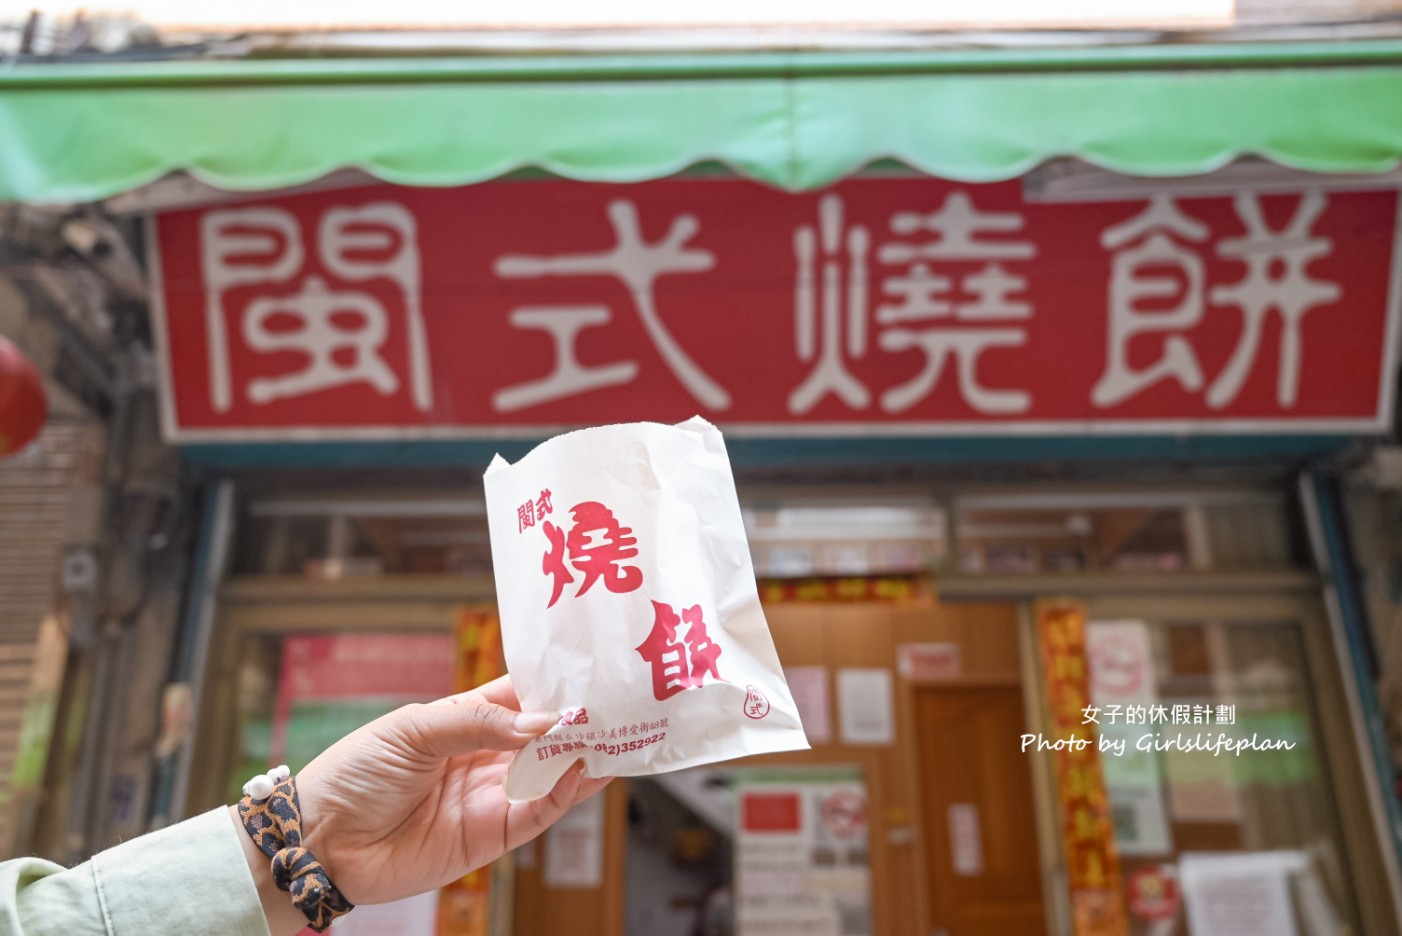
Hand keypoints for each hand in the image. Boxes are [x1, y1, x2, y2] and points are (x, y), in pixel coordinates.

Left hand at [232, 676, 609, 933]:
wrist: (320, 840)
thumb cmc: (354, 773)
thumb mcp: (413, 728)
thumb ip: (478, 721)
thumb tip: (541, 722)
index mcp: (464, 719)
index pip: (521, 696)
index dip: (553, 685)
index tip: (589, 670)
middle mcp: (484, 756)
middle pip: (545, 735)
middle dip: (579, 720)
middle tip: (618, 704)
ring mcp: (491, 796)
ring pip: (551, 773)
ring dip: (582, 755)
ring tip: (615, 735)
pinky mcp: (491, 836)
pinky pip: (539, 814)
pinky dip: (565, 793)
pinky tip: (583, 772)